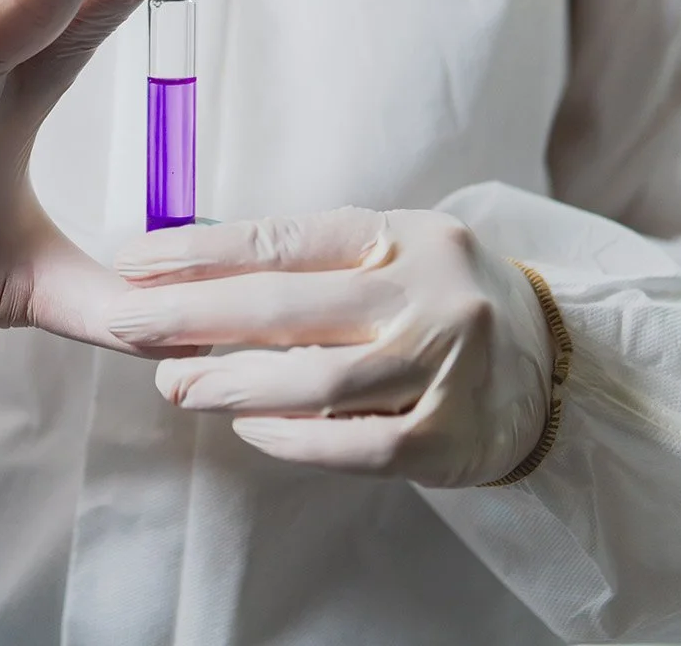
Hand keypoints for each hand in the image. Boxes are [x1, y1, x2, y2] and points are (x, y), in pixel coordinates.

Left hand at [108, 208, 553, 486]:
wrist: (554, 363)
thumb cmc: (440, 302)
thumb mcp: (391, 255)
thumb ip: (312, 265)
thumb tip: (194, 279)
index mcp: (405, 236)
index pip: (284, 240)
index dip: (199, 252)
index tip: (133, 262)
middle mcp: (431, 294)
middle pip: (289, 307)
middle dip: (192, 317)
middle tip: (126, 324)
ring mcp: (447, 367)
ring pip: (318, 379)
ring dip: (233, 383)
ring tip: (176, 386)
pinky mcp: (453, 437)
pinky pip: (357, 444)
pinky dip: (294, 440)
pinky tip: (248, 430)